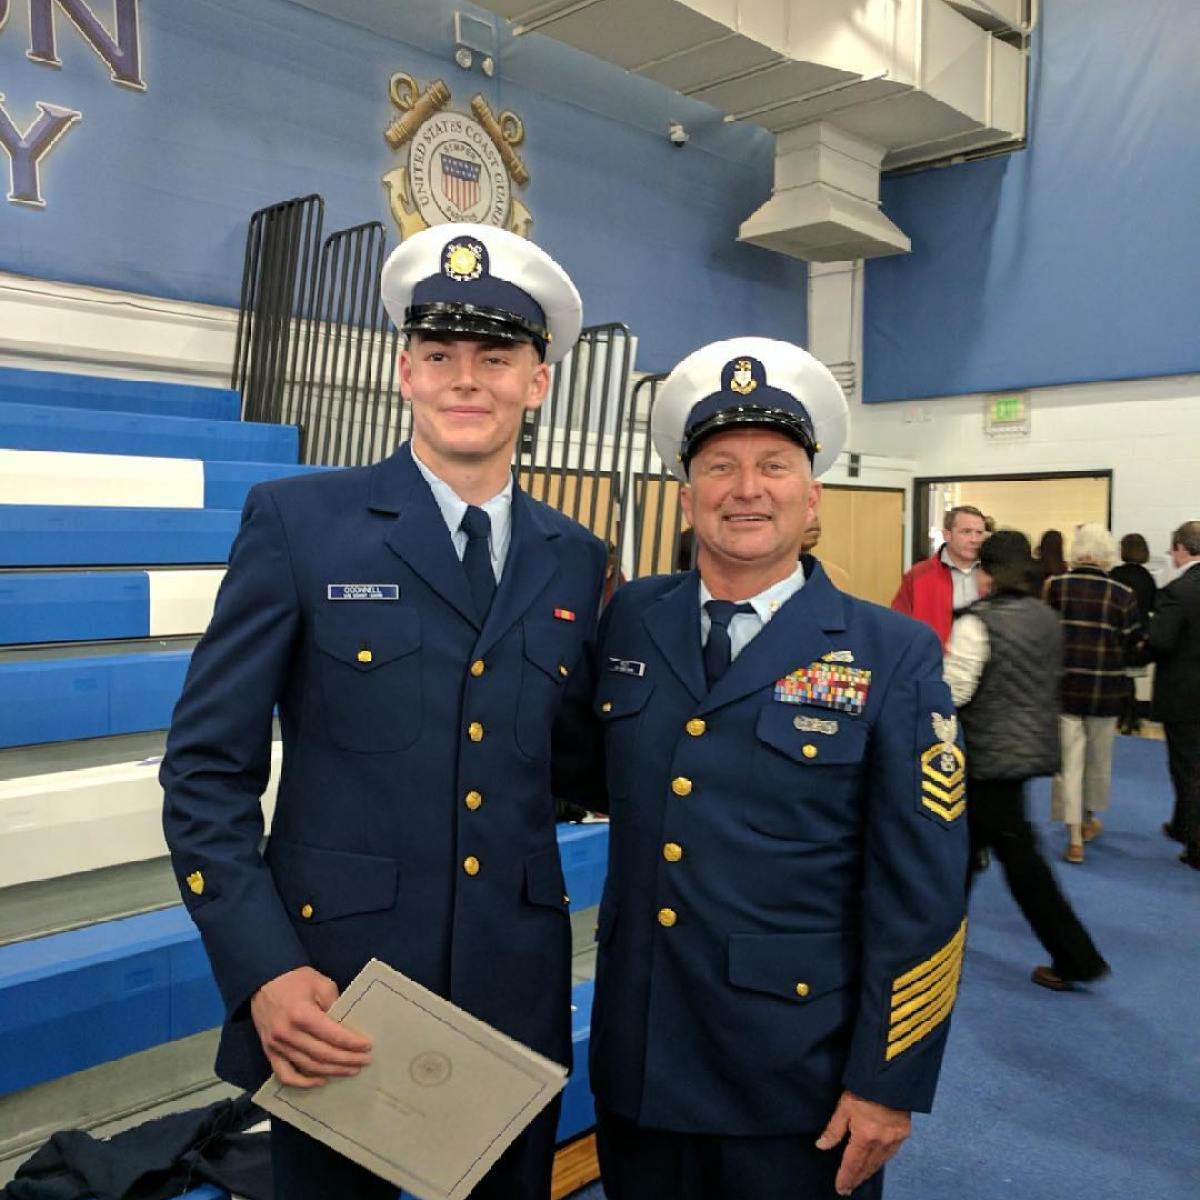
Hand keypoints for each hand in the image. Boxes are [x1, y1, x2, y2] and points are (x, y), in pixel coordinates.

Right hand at [250, 966, 371, 1088]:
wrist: (264, 980)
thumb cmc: (295, 980)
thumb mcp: (321, 983)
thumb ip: (335, 1003)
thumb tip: (347, 1026)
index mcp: (302, 1014)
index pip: (332, 1035)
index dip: (351, 1043)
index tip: (367, 1047)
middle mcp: (288, 1034)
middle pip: (322, 1055)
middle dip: (347, 1060)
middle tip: (365, 1061)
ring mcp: (276, 1046)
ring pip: (308, 1066)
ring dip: (332, 1071)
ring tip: (350, 1070)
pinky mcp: (269, 1052)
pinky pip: (285, 1075)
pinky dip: (303, 1083)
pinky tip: (320, 1081)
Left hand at [815, 1090, 910, 1195]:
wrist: (892, 1077)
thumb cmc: (863, 1089)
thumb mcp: (844, 1106)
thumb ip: (834, 1129)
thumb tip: (821, 1146)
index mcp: (864, 1137)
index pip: (852, 1164)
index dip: (845, 1177)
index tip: (840, 1188)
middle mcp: (881, 1143)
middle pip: (866, 1166)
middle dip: (856, 1178)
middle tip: (848, 1188)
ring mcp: (894, 1140)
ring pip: (879, 1163)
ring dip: (868, 1172)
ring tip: (859, 1179)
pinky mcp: (903, 1134)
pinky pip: (890, 1154)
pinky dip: (881, 1162)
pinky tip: (876, 1163)